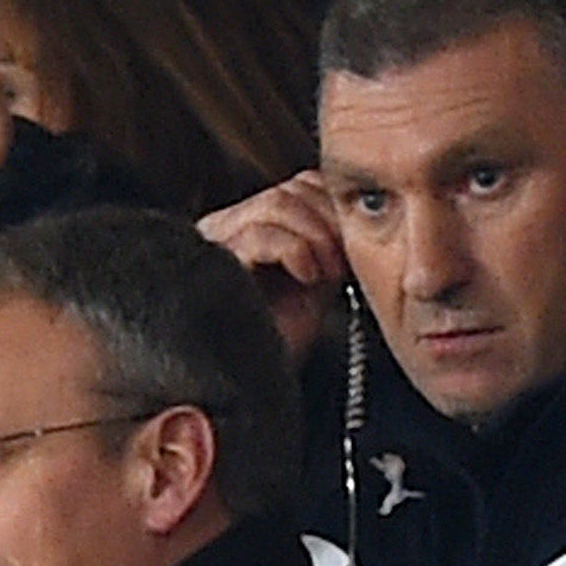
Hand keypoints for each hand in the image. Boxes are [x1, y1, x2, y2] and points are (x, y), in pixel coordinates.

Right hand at [197, 173, 349, 354]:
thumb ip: (326, 238)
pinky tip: (308, 279)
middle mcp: (224, 226)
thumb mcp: (315, 275)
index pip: (297, 184)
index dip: (332, 206)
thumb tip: (348, 207)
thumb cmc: (283, 337)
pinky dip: (296, 251)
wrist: (259, 381)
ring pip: (276, 203)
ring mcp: (214, 242)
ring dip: (317, 237)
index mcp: (247, 225)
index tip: (352, 242)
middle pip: (288, 189)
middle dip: (328, 221)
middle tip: (342, 261)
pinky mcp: (213, 263)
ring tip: (326, 274)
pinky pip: (261, 234)